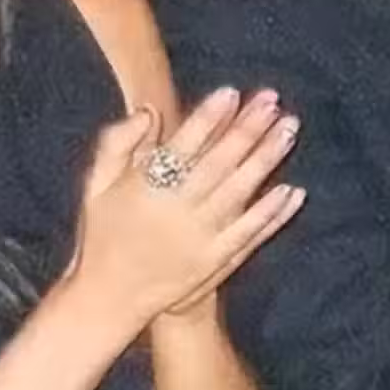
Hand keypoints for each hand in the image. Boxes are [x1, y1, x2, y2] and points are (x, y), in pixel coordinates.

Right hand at [71, 89, 304, 326]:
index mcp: (145, 188)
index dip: (207, 117)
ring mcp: (199, 237)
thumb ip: (117, 143)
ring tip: (289, 129)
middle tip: (272, 100)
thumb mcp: (96, 185)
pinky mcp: (214, 261)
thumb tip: (148, 111)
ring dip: (267, 159)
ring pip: (239, 192)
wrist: (108, 298)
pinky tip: (293, 190)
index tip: (231, 91)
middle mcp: (176, 211)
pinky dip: (272, 212)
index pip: (182, 144)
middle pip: (219, 162)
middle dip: (248, 128)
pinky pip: (249, 232)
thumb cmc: (102, 233)